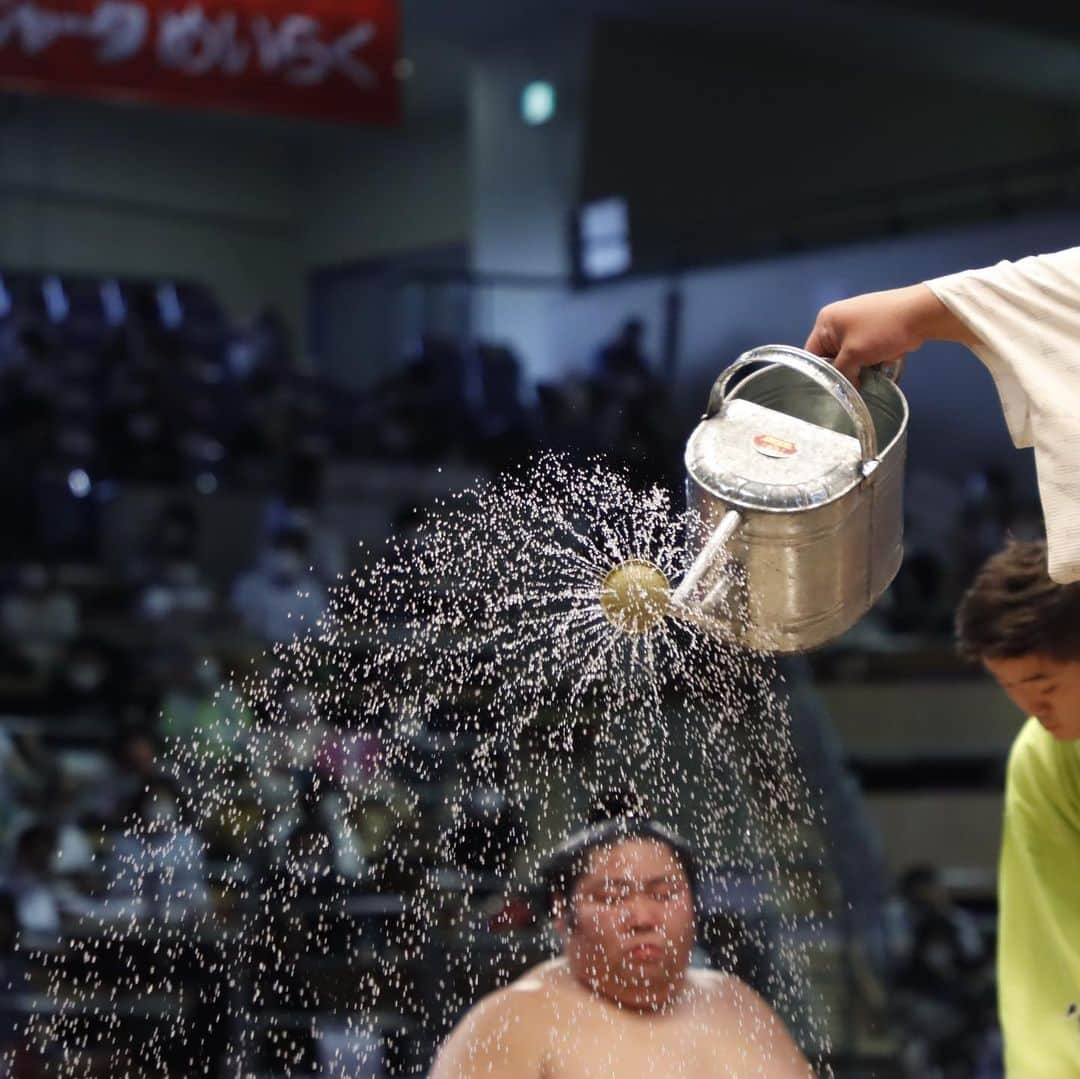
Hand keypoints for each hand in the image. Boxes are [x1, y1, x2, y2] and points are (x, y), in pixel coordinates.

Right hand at [805, 284, 977, 383]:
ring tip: (870, 376)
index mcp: (825, 321)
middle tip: (851, 386)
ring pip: (849, 356)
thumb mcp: (854, 355)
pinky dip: (871, 360)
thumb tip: (845, 389)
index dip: (819, 374)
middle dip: (843, 371)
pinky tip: (880, 366)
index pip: (812, 355)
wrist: (920, 314)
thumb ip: (841, 374)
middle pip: (831, 356)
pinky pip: (864, 351)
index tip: (829, 390)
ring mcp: (856, 323)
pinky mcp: (873, 328)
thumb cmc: (881, 331)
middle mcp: (837, 320)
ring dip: (859, 367)